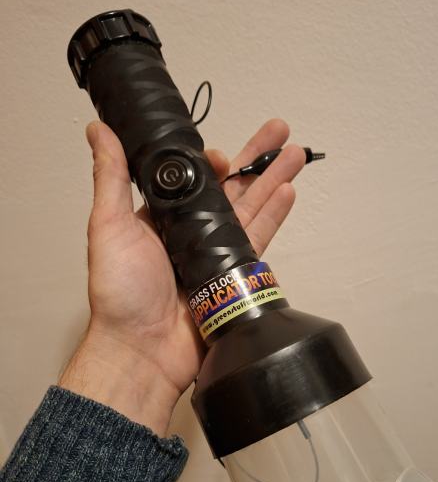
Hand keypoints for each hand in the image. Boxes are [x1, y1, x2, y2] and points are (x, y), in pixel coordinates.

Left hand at [59, 120, 305, 434]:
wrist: (143, 350)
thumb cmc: (120, 295)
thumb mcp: (109, 226)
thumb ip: (112, 178)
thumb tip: (99, 131)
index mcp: (161, 218)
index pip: (194, 180)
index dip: (213, 162)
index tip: (223, 153)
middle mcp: (190, 233)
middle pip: (231, 188)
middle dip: (256, 158)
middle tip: (279, 130)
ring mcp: (215, 254)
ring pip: (251, 208)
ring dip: (273, 180)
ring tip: (295, 154)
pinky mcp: (233, 275)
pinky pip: (258, 240)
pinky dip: (274, 216)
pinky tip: (287, 192)